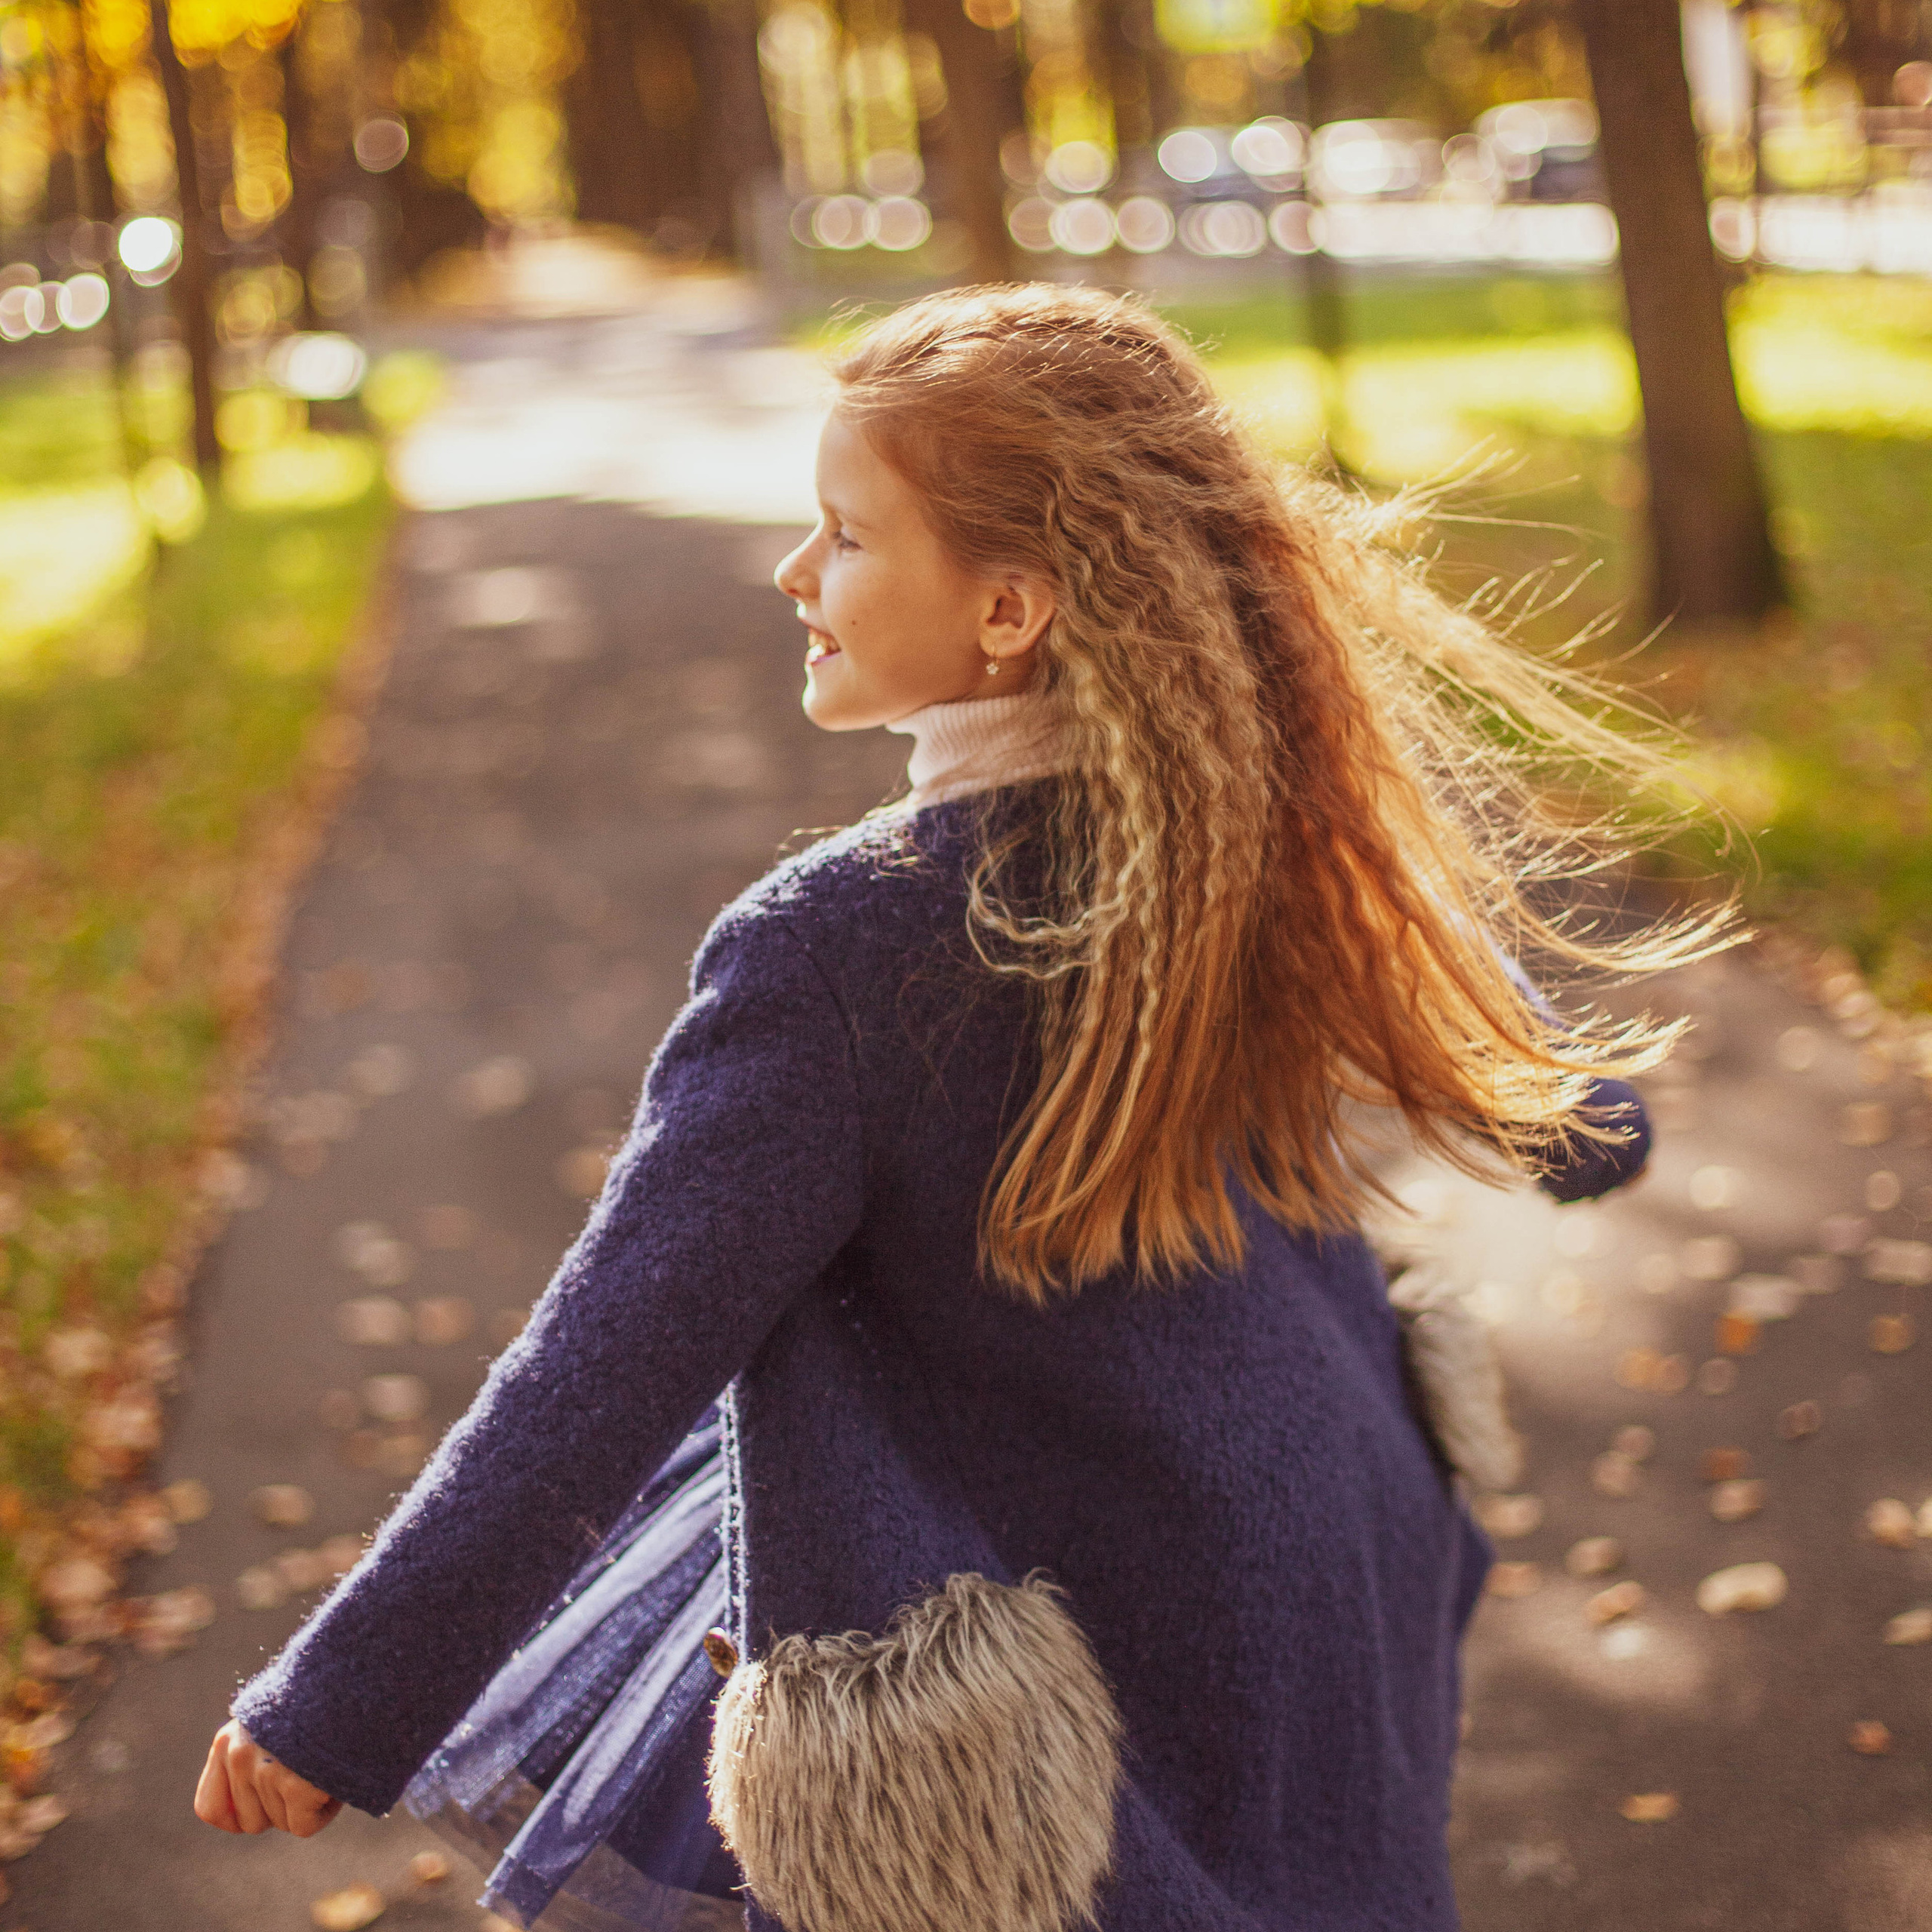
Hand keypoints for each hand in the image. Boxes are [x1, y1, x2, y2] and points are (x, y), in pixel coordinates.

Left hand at [194, 1718, 342, 1835]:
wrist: (351, 1677)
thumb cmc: (319, 1705)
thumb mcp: (272, 1727)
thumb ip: (252, 1762)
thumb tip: (242, 1819)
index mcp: (227, 1741)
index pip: (210, 1810)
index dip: (240, 1817)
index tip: (267, 1803)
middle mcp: (239, 1755)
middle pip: (252, 1823)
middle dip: (283, 1808)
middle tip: (309, 1774)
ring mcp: (265, 1770)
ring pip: (281, 1823)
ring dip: (307, 1805)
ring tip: (325, 1767)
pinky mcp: (295, 1784)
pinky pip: (303, 1826)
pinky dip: (324, 1812)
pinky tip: (337, 1782)